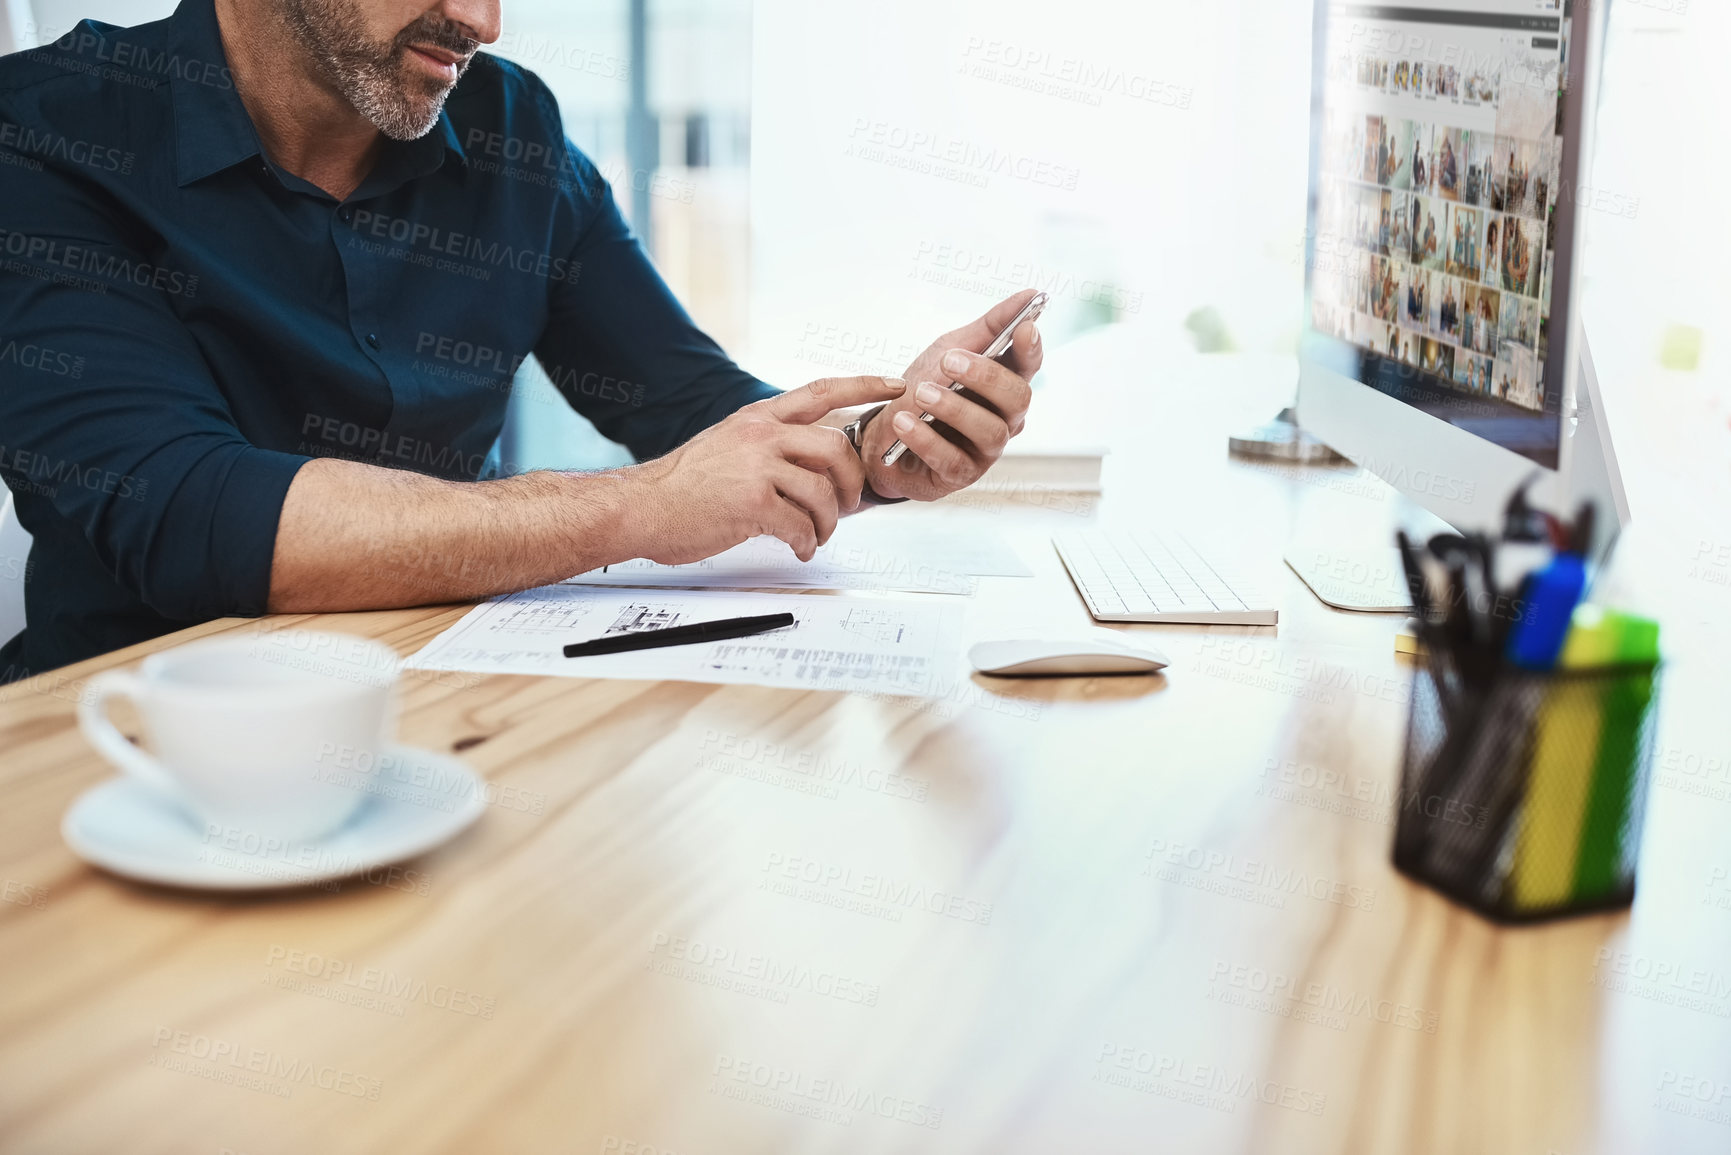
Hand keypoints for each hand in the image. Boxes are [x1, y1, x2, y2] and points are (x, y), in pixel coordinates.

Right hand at [623, 376, 906, 562]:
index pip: (821, 391)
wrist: (640, 507)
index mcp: (758, 418)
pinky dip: (808, 543)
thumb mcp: (726, 444)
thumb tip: (809, 464)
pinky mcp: (753, 503)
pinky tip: (799, 548)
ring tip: (817, 535)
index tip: (894, 386)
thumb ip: (767, 444)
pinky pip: (802, 526)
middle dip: (852, 482)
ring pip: (823, 492)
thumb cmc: (680, 486)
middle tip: (847, 505)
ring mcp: (757, 467)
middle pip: (836, 448)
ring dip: (829, 522)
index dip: (864, 385)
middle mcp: (761, 436)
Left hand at [856, 290, 1042, 501]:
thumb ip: (987, 328)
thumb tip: (1030, 294)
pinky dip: (926, 439)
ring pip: (990, 430)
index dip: (1031, 349)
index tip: (1024, 328)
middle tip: (948, 360)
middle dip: (985, 376)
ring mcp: (985, 450)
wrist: (880, 437)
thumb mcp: (948, 351)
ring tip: (920, 393)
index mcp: (1003, 386)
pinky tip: (904, 423)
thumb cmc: (922, 391)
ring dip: (954, 408)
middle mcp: (1004, 419)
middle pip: (1017, 398)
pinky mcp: (960, 475)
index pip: (1029, 367)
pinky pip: (952, 459)